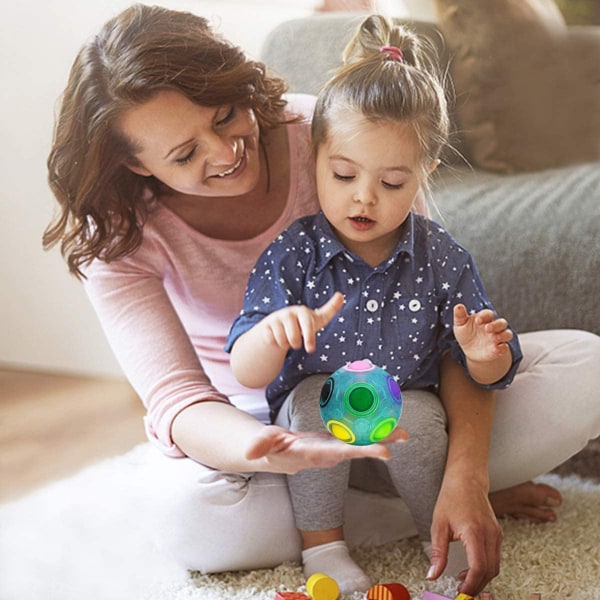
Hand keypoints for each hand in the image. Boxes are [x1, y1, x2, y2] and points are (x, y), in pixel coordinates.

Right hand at [245, 424, 408, 474]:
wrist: (276, 455)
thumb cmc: (270, 448)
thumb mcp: (263, 444)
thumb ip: (260, 445)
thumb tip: (250, 452)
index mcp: (315, 454)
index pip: (342, 453)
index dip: (362, 451)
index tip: (384, 452)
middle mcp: (330, 454)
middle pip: (358, 449)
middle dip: (381, 443)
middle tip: (404, 436)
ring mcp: (335, 449)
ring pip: (361, 442)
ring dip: (382, 436)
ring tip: (404, 430)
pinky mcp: (336, 442)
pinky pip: (356, 435)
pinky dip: (371, 428)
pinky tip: (385, 420)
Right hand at [261, 291, 343, 352]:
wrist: (279, 325)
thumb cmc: (302, 323)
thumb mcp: (317, 318)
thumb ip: (330, 309)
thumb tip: (341, 295)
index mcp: (301, 311)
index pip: (307, 325)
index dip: (309, 337)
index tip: (311, 350)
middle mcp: (288, 313)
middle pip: (293, 338)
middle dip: (296, 344)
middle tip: (297, 342)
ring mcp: (275, 319)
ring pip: (282, 341)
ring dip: (285, 344)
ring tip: (287, 338)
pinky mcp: (265, 326)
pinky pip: (272, 341)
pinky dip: (275, 344)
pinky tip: (277, 338)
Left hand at [427, 474, 501, 595]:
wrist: (466, 479)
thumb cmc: (451, 497)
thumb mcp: (439, 525)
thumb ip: (438, 552)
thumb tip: (432, 575)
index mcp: (475, 531)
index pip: (478, 567)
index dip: (470, 584)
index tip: (460, 593)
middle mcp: (490, 534)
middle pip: (490, 571)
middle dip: (476, 586)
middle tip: (461, 592)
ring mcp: (497, 534)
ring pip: (495, 567)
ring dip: (481, 578)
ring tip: (463, 581)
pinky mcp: (498, 533)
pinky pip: (495, 557)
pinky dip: (485, 568)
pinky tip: (470, 568)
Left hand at [453, 304, 512, 362]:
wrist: (468, 349)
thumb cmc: (466, 333)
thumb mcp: (460, 324)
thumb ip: (460, 316)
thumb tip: (458, 306)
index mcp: (484, 318)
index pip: (489, 314)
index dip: (485, 316)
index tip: (477, 321)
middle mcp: (494, 327)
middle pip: (502, 323)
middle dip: (497, 325)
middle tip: (487, 328)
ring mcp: (498, 338)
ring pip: (507, 334)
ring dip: (503, 336)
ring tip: (494, 338)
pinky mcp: (499, 349)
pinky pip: (505, 347)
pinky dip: (502, 348)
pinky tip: (496, 349)